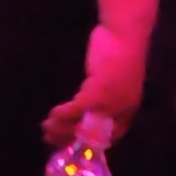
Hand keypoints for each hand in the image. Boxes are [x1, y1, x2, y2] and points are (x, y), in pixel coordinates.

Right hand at [40, 20, 146, 146]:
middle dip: (72, 139)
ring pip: (82, 124)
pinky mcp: (97, 92)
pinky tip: (51, 115)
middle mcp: (121, 110)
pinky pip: (76, 109)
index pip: (113, 135)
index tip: (77, 143)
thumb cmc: (121, 50)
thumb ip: (107, 93)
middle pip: (94, 134)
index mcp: (129, 107)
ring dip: (62, 129)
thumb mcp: (117, 77)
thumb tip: (91, 108)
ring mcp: (110, 103)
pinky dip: (62, 114)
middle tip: (54, 141)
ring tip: (46, 130)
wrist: (124, 32)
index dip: (94, 143)